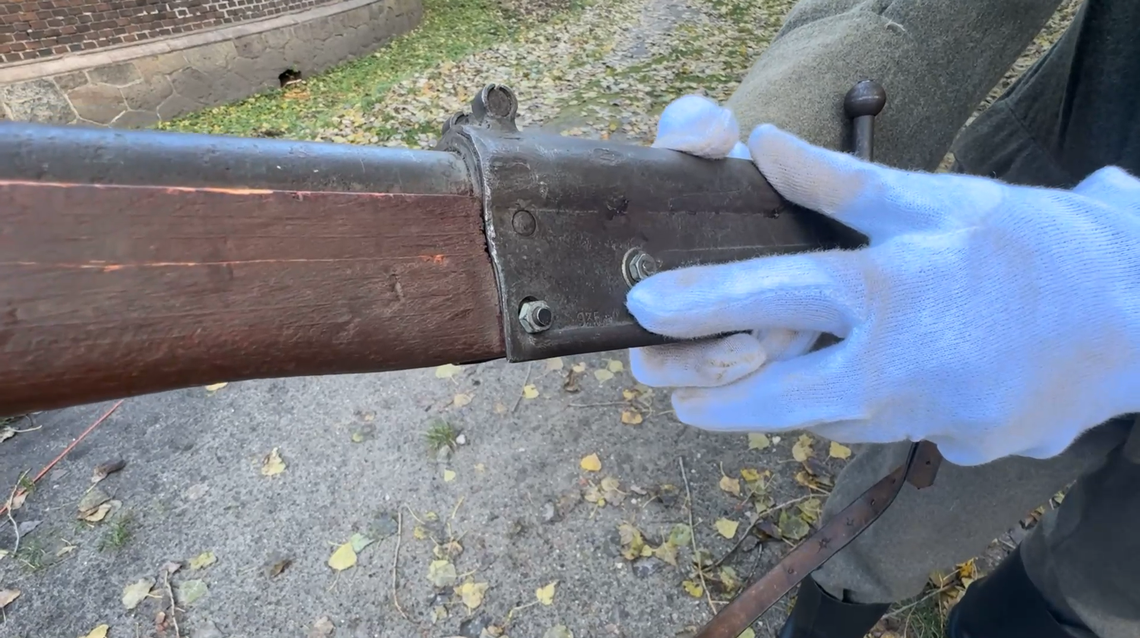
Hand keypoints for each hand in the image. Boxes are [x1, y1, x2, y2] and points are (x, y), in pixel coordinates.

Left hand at [629, 95, 1139, 465]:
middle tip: (668, 390)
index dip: (698, 304)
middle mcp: (901, 371)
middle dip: (714, 398)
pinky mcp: (963, 449)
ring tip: (779, 366)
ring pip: (831, 420)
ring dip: (799, 397)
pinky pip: (890, 430)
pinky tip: (893, 373)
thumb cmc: (1038, 244)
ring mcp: (934, 422)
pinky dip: (871, 405)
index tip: (641, 314)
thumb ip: (840, 185)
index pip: (772, 298)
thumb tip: (762, 146)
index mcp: (890, 293)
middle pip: (778, 401)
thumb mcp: (937, 199)